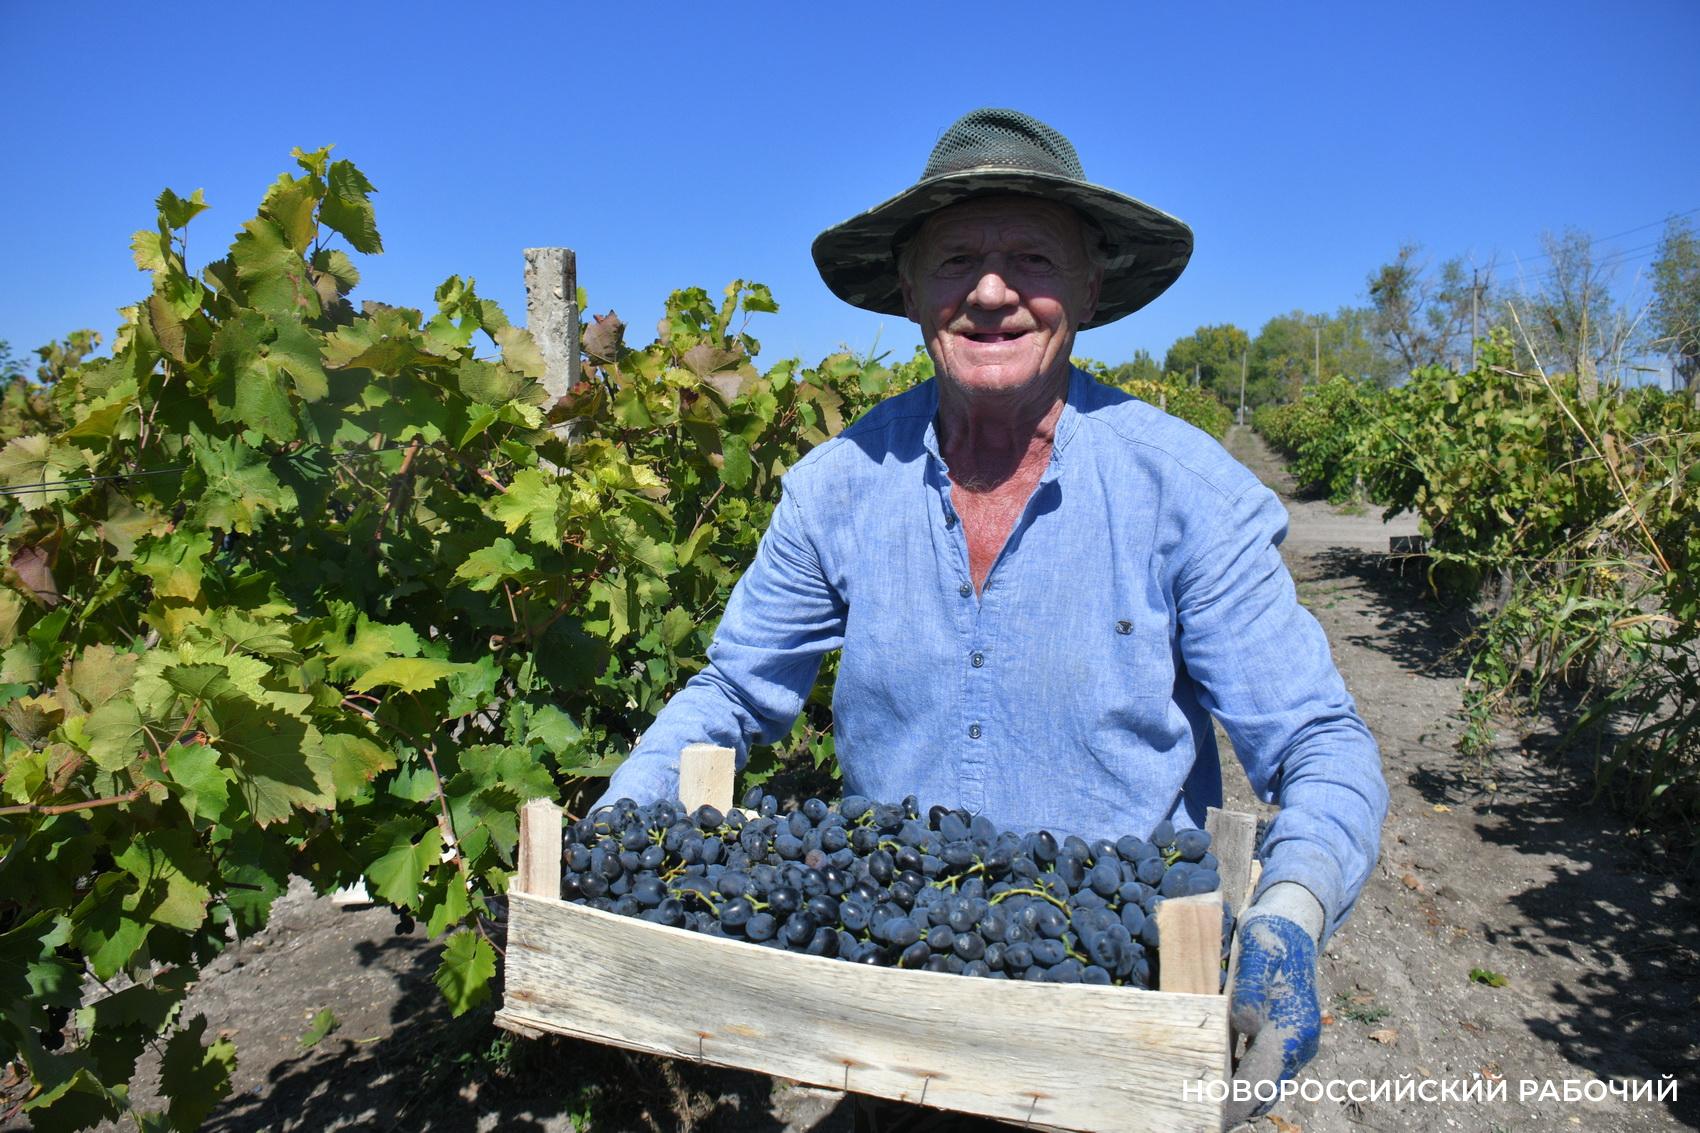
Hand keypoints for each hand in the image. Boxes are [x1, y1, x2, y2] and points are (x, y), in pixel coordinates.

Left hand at [1225, 912, 1320, 1128]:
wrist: (1292, 927)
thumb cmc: (1270, 940)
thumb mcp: (1256, 954)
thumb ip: (1250, 990)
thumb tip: (1245, 1025)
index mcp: (1293, 1029)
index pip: (1262, 1078)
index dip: (1237, 1102)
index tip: (1215, 1117)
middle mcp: (1299, 1043)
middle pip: (1265, 1089)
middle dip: (1236, 1107)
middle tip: (1202, 1118)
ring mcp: (1295, 1043)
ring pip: (1266, 1083)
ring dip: (1239, 1098)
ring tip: (1206, 1107)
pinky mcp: (1285, 1039)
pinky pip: (1264, 1069)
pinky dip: (1244, 1080)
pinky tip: (1218, 1081)